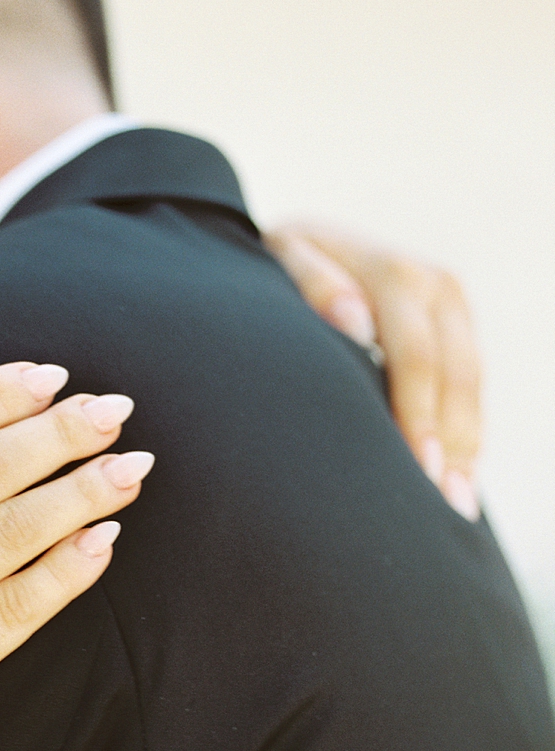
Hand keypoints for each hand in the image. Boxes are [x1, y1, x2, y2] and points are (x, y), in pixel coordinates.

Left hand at [265, 223, 481, 520]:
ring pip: (472, 386)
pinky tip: (455, 479)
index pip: (415, 356)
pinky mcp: (457, 327)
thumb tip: (356, 324)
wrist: (303, 243)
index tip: (419, 469)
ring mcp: (452, 306)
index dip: (419, 414)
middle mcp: (434, 284)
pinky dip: (465, 433)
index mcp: (394, 272)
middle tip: (446, 507)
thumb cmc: (278, 267)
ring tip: (455, 508)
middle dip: (453, 444)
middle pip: (456, 376)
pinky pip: (470, 387)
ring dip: (467, 448)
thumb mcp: (282, 264)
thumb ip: (312, 287)